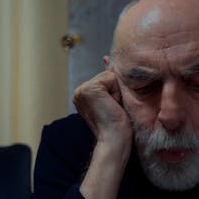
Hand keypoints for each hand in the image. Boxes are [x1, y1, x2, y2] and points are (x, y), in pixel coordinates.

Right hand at [74, 71, 132, 198]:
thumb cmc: (118, 127)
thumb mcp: (114, 100)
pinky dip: (116, 92)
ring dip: (117, 92)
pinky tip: (112, 106)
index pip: (106, 79)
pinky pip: (111, 78)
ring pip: (109, 76)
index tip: (112, 109)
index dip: (116, 92)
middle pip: (108, 76)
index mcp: (84, 95)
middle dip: (116, 91)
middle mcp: (79, 91)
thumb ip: (110, 81)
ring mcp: (81, 90)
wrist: (115, 141)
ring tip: (113, 109)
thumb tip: (106, 57)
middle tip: (113, 110)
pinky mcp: (88, 90)